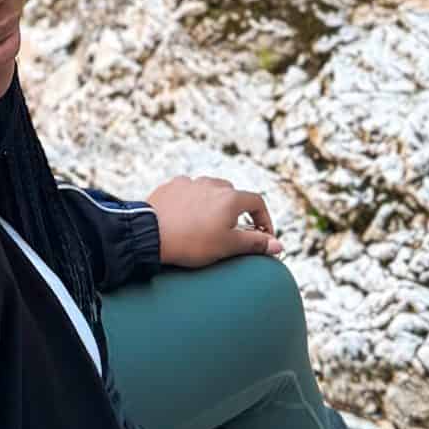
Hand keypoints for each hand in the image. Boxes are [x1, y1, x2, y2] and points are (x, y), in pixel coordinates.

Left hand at [145, 175, 283, 266]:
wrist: (149, 235)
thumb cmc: (191, 242)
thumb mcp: (227, 246)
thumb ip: (255, 244)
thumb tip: (279, 246)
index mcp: (230, 197)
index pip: (256, 203)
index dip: (264, 219)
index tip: (262, 235)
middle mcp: (212, 184)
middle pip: (233, 194)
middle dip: (238, 212)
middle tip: (234, 230)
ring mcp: (189, 182)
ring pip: (210, 190)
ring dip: (214, 204)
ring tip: (208, 224)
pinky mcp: (170, 186)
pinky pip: (188, 191)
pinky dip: (193, 202)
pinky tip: (186, 217)